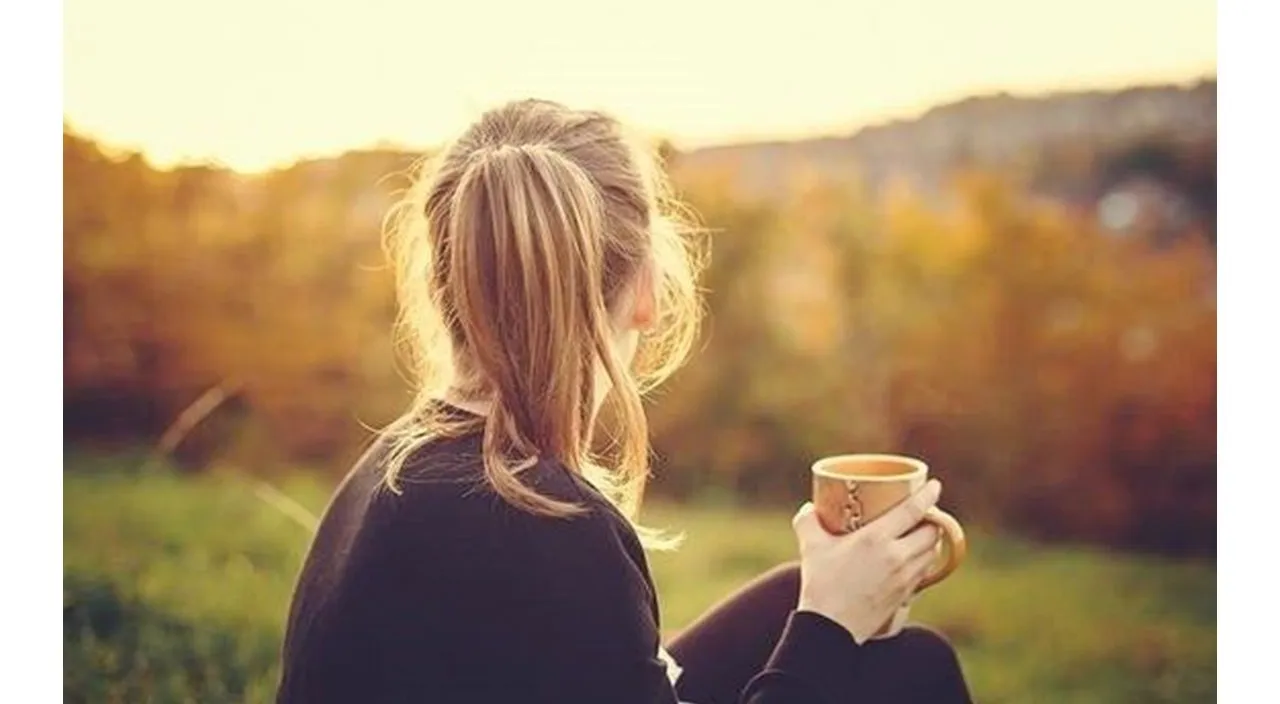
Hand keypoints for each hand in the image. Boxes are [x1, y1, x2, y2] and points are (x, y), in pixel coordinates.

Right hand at [792, 479, 942, 643]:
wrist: (830, 627)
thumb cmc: (820, 584)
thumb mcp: (810, 546)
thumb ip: (807, 521)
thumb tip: (810, 507)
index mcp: (877, 539)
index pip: (914, 510)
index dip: (928, 495)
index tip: (934, 484)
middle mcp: (897, 556)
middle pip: (932, 531)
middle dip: (933, 519)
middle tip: (923, 512)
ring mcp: (905, 578)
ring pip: (932, 553)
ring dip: (931, 540)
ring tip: (920, 533)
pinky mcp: (906, 595)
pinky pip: (925, 572)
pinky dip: (924, 561)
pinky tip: (913, 559)